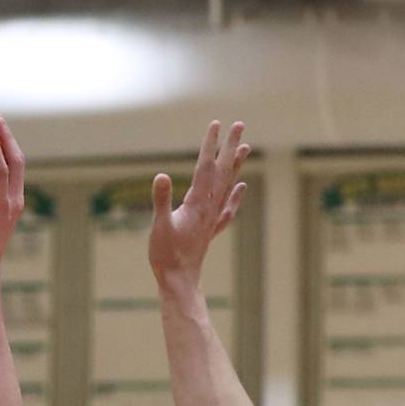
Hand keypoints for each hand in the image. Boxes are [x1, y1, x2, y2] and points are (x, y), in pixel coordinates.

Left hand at [0, 116, 24, 270]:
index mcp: (9, 202)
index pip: (13, 171)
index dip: (7, 151)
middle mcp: (15, 199)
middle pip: (18, 160)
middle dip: (9, 138)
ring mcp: (12, 201)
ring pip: (14, 161)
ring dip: (6, 139)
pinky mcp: (4, 203)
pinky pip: (2, 172)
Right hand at [148, 120, 249, 288]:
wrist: (180, 281)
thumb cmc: (166, 255)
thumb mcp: (158, 226)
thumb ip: (161, 200)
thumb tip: (161, 175)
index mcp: (198, 203)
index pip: (205, 167)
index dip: (210, 145)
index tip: (216, 124)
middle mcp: (210, 207)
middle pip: (223, 171)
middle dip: (230, 147)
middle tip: (239, 125)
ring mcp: (212, 219)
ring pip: (228, 186)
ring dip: (236, 165)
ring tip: (245, 147)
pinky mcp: (210, 230)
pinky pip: (228, 208)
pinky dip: (236, 195)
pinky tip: (240, 187)